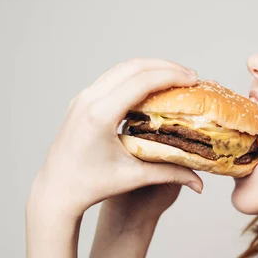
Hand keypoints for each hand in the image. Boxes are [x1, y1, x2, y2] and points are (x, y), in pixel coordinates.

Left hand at [28, 58, 204, 220]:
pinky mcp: (82, 100)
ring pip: (122, 68)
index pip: (141, 82)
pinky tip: (153, 85)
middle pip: (133, 67)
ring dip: (151, 68)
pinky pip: (113, 77)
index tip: (193, 80)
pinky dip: (136, 75)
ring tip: (177, 77)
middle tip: (191, 77)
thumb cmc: (93, 186)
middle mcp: (89, 99)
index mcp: (100, 115)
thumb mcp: (134, 177)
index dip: (171, 76)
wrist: (56, 190)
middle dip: (166, 67)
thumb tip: (201, 183)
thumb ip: (170, 174)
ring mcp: (83, 97)